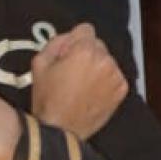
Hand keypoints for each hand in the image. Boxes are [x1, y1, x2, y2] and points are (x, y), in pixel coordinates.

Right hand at [30, 24, 128, 140]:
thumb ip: (56, 42)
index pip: (86, 29)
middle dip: (86, 54)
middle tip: (72, 73)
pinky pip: (113, 76)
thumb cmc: (48, 99)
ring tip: (81, 86)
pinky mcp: (121, 90)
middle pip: (97, 44)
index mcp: (85, 51)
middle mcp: (105, 60)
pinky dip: (105, 81)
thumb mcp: (39, 63)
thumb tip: (70, 37)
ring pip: (106, 60)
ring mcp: (115, 76)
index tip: (67, 55)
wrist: (60, 130)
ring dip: (97, 67)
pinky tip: (91, 94)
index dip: (73, 41)